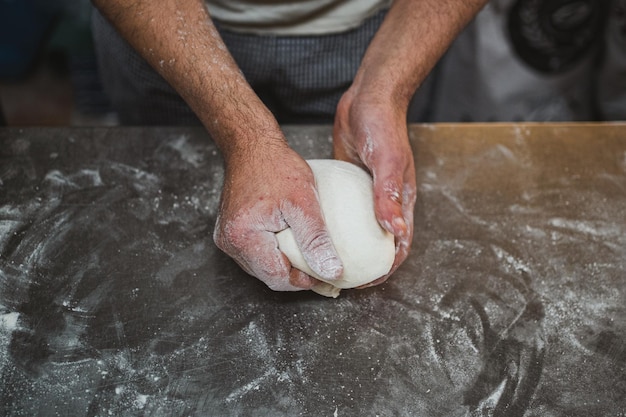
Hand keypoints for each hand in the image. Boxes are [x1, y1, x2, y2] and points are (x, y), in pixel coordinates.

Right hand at [213, 142, 342, 290]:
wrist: (252, 146)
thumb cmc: (276, 167)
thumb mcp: (304, 202)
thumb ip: (316, 240)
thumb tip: (331, 271)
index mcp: (244, 238)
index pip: (277, 278)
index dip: (304, 280)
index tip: (325, 270)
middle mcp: (230, 242)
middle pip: (268, 275)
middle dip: (296, 274)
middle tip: (321, 264)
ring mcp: (227, 238)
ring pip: (262, 267)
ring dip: (285, 264)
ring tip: (308, 253)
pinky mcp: (231, 232)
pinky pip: (256, 254)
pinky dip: (275, 253)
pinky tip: (292, 242)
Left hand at [333, 88, 415, 285]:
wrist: (369, 97)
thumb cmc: (384, 126)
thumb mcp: (387, 161)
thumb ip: (389, 195)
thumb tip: (396, 230)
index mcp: (402, 201)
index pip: (399, 245)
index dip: (386, 268)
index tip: (365, 283)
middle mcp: (385, 201)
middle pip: (378, 242)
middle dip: (364, 264)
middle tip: (339, 277)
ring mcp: (367, 194)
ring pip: (359, 229)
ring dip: (346, 246)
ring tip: (324, 259)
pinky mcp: (350, 184)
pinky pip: (343, 211)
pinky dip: (333, 224)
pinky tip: (314, 230)